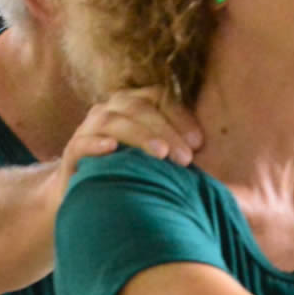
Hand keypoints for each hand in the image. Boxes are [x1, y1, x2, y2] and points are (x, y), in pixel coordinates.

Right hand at [56, 87, 204, 189]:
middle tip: (186, 159)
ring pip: (113, 121)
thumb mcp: (159, 159)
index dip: (179, 116)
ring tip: (160, 154)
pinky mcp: (73, 152)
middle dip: (165, 130)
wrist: (88, 198)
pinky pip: (82, 142)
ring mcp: (89, 129)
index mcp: (134, 105)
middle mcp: (110, 110)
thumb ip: (182, 148)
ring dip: (139, 135)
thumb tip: (220, 157)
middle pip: (138, 107)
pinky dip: (97, 143)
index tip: (199, 143)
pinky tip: (112, 150)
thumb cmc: (134, 176)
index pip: (158, 96)